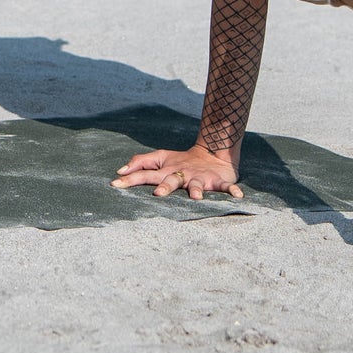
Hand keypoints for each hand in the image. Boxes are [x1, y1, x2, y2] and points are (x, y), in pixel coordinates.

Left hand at [110, 143, 241, 199]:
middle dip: (165, 186)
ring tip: (197, 198)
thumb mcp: (160, 158)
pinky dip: (232, 192)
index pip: (146, 173)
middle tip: (157, 194)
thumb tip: (118, 170)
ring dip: (197, 190)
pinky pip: (225, 188)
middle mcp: (181, 174)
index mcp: (166, 170)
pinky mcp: (217, 181)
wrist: (212, 154)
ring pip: (197, 184)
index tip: (115, 183)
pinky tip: (237, 197)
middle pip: (171, 180)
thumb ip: (140, 163)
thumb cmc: (180, 161)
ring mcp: (199, 178)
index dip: (131, 178)